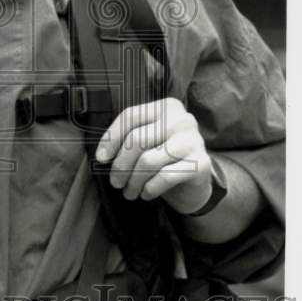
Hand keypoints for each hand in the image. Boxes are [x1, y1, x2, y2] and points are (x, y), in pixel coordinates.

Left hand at [94, 98, 212, 214]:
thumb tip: (102, 155)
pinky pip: (164, 177)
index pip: (131, 116)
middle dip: (121, 165)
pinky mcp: (200, 164)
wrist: (195, 185)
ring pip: (148, 161)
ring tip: (129, 191)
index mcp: (166, 107)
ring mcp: (193, 141)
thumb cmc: (164, 160)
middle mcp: (182, 119)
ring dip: (133, 181)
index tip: (101, 158)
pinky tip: (146, 193)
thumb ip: (128, 139)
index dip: (111, 138)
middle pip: (137, 140)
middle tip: (115, 182)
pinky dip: (149, 189)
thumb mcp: (147, 142)